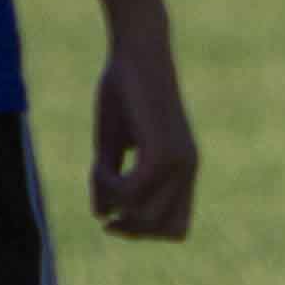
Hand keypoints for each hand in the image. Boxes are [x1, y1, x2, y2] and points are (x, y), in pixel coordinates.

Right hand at [93, 37, 197, 238]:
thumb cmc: (123, 92)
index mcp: (182, 170)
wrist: (136, 51)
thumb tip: (102, 216)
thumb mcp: (111, 144)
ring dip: (112, 202)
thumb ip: (110, 181)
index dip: (144, 232)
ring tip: (97, 170)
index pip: (176, 228)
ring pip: (145, 214)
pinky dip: (108, 184)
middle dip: (126, 226)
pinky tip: (98, 161)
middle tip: (102, 206)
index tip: (112, 217)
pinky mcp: (163, 148)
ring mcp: (179, 161)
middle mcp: (187, 170)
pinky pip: (133, 189)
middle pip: (162, 230)